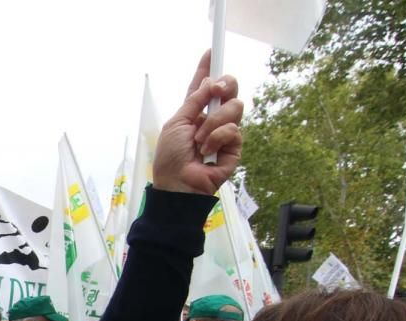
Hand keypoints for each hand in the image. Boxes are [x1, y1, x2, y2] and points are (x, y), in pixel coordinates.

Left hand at [153, 51, 243, 195]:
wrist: (177, 185)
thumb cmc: (170, 158)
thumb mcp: (176, 124)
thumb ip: (193, 102)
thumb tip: (209, 83)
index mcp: (194, 113)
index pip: (204, 88)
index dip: (208, 69)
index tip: (210, 51)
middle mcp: (211, 120)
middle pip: (229, 91)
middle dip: (226, 84)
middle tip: (217, 90)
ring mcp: (224, 133)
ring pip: (234, 107)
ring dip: (214, 122)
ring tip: (199, 141)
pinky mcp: (234, 148)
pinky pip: (234, 130)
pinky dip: (218, 138)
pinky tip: (207, 151)